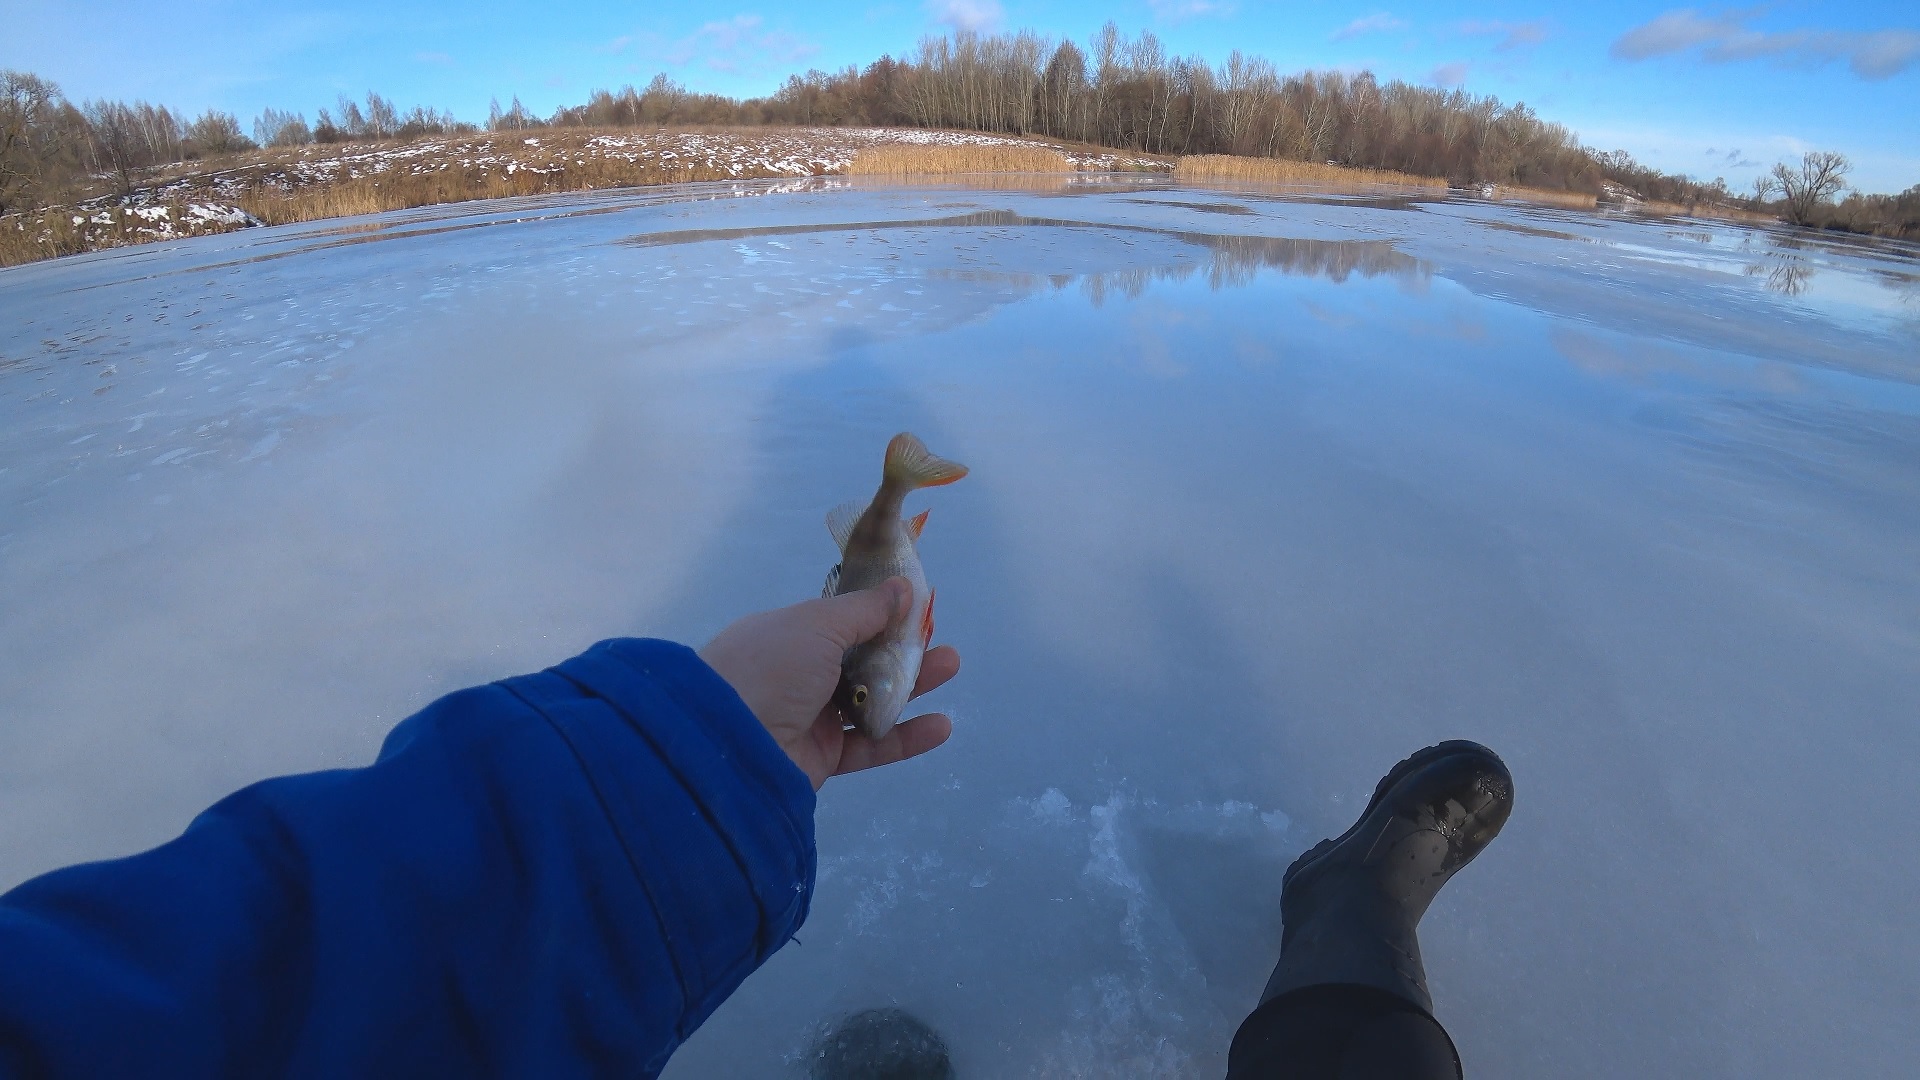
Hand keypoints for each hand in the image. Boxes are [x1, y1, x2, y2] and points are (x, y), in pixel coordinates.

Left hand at [697, 578, 957, 790]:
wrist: (727, 745)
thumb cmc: (770, 668)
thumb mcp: (817, 624)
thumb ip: (865, 609)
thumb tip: (902, 585)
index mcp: (787, 634)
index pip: (839, 620)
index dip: (877, 612)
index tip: (913, 603)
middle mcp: (796, 673)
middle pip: (859, 659)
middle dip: (901, 647)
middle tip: (937, 636)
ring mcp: (808, 716)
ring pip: (869, 699)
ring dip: (911, 685)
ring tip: (950, 666)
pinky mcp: (821, 757)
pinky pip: (870, 744)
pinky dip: (905, 736)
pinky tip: (941, 726)